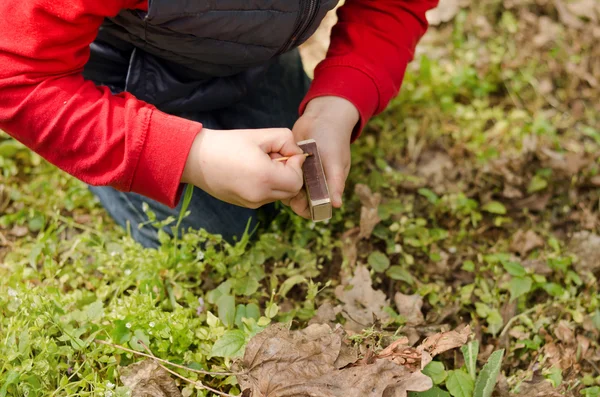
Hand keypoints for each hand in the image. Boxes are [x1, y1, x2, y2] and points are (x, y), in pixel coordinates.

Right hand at [182, 128, 305, 208]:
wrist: (195, 159)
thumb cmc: (227, 144)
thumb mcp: (260, 135)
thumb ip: (287, 141)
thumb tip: (298, 155)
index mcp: (265, 178)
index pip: (297, 180)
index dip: (296, 165)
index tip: (284, 152)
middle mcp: (260, 196)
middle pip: (291, 191)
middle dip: (289, 173)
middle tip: (273, 157)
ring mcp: (251, 203)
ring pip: (279, 194)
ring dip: (278, 179)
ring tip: (260, 163)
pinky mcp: (245, 205)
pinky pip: (266, 197)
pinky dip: (266, 185)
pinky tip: (251, 172)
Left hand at [286, 96, 359, 217]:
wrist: (322, 117)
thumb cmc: (334, 139)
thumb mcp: (336, 161)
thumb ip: (335, 183)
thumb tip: (337, 205)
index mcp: (327, 186)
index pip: (316, 205)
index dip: (307, 207)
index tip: (299, 201)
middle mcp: (313, 182)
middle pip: (299, 198)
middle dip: (292, 195)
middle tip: (286, 184)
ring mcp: (300, 172)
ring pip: (288, 186)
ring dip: (283, 182)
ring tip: (281, 172)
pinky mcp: (289, 163)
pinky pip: (280, 172)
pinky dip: (277, 171)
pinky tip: (276, 164)